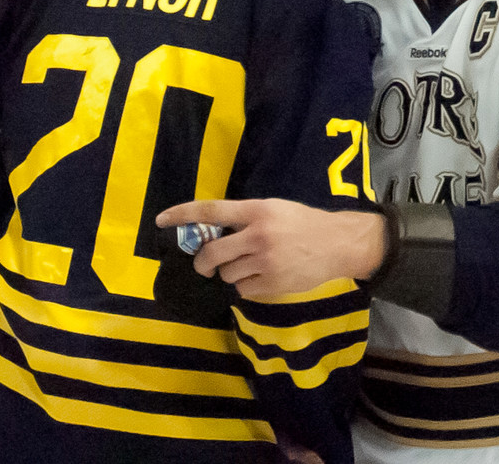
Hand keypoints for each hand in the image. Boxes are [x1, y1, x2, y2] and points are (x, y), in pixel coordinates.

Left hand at [156, 199, 385, 299]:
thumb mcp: (274, 209)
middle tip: (205, 264)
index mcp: (256, 211)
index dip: (182, 215)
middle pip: (212, 253)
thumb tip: (214, 230)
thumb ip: (245, 218)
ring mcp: (265, 262)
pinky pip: (244, 290)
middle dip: (203, 262)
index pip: (210, 211)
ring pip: (227, 274)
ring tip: (249, 267)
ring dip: (230, 273)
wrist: (338, 244)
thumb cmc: (303, 222)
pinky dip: (246, 286)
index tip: (161, 220)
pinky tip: (263, 277)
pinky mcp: (272, 284)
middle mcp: (257, 235)